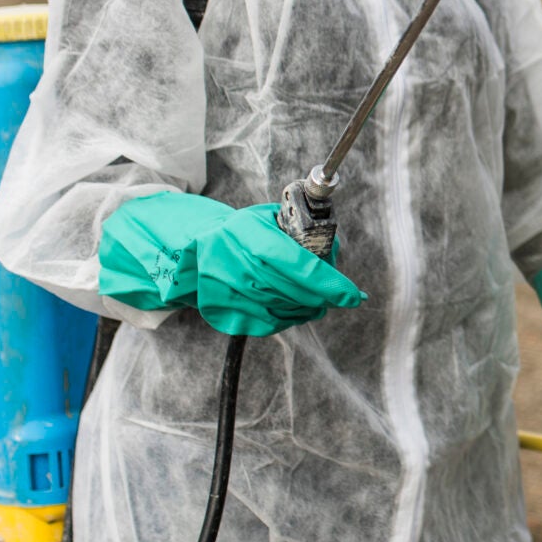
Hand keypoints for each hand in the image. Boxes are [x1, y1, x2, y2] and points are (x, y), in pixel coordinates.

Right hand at [99, 194, 362, 335]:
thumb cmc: (240, 232)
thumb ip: (298, 231)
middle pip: (288, 289)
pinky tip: (298, 310)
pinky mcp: (220, 312)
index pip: (292, 262)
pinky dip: (288, 319)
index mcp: (243, 232)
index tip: (352, 293)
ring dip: (308, 308)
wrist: (189, 250)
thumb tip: (334, 253)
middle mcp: (228, 261)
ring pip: (279, 308)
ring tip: (322, 301)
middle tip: (343, 297)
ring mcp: (221, 290)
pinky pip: (265, 322)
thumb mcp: (265, 219)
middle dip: (322, 296)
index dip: (326, 281)